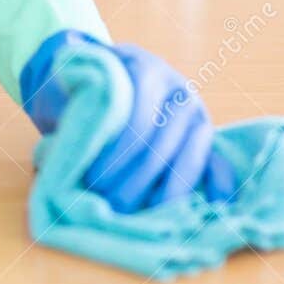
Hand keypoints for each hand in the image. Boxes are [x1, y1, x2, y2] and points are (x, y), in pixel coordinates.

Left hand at [19, 29, 237, 212]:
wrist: (104, 78)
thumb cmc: (84, 85)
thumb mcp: (74, 74)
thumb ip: (71, 87)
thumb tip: (64, 96)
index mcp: (146, 67)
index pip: (139, 117)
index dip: (116, 153)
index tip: (92, 178)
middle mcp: (179, 89)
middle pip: (161, 145)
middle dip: (133, 180)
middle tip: (107, 204)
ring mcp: (197, 114)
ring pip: (188, 161)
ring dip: (162, 194)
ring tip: (134, 217)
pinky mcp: (206, 138)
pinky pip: (218, 165)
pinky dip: (216, 189)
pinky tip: (206, 211)